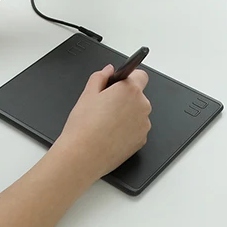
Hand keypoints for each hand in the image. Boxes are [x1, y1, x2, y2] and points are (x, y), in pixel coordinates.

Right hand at [53, 64, 151, 182]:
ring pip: (137, 113)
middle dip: (124, 97)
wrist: (83, 156)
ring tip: (105, 122)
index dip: (128, 78)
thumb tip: (108, 70)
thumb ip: (100, 76)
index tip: (119, 83)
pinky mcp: (141, 141)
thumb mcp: (87, 94)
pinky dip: (127, 129)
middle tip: (104, 105)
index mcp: (129, 90)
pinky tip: (110, 134)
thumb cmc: (84, 126)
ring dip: (126, 114)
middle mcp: (142, 106)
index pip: (140, 75)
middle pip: (138, 95)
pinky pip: (136, 129)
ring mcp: (144, 125)